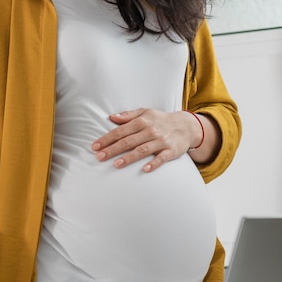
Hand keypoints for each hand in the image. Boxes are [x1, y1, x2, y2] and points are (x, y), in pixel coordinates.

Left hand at [91, 108, 207, 171]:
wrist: (186, 126)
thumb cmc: (160, 120)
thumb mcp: (145, 112)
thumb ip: (128, 115)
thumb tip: (111, 117)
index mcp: (142, 121)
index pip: (120, 131)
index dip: (107, 139)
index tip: (95, 146)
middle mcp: (150, 131)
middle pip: (128, 141)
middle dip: (113, 149)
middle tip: (99, 157)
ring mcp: (161, 141)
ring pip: (142, 150)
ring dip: (129, 157)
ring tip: (116, 164)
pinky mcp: (171, 151)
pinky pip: (162, 158)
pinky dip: (154, 163)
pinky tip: (145, 169)